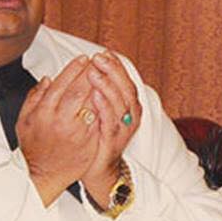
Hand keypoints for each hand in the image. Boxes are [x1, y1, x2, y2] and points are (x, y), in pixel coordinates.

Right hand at [16, 55, 99, 205]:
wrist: (42, 174)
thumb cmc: (33, 147)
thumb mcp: (24, 120)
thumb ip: (34, 97)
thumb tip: (48, 79)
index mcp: (44, 112)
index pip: (62, 83)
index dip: (74, 69)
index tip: (83, 59)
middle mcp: (61, 120)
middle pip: (80, 90)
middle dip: (90, 73)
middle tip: (98, 62)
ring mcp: (77, 132)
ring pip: (92, 104)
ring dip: (100, 88)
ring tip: (105, 76)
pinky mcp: (88, 142)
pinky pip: (99, 120)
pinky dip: (104, 107)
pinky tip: (107, 97)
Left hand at [80, 51, 141, 206]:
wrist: (97, 168)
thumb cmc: (97, 135)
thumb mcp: (100, 109)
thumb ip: (99, 91)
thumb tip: (91, 66)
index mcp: (127, 106)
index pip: (125, 80)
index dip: (116, 66)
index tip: (104, 52)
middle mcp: (129, 116)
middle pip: (126, 88)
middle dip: (112, 71)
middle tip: (98, 58)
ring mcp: (123, 129)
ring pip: (120, 103)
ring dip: (107, 85)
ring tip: (94, 72)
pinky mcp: (113, 141)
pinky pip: (110, 122)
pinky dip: (104, 107)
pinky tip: (95, 96)